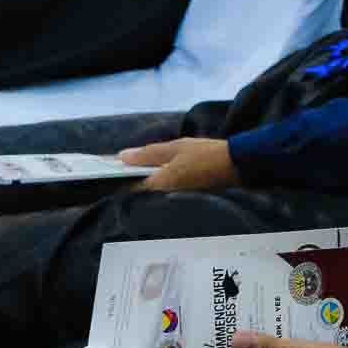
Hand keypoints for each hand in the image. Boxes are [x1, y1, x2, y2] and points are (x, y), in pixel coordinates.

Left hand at [119, 138, 240, 192]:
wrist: (237, 165)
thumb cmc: (207, 154)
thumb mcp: (176, 147)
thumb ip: (148, 154)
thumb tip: (122, 157)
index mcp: (161, 184)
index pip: (130, 187)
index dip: (119, 178)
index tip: (110, 169)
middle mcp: (166, 197)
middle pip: (141, 190)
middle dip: (132, 179)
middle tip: (124, 165)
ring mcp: (175, 199)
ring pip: (153, 191)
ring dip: (145, 180)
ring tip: (140, 166)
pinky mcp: (185, 197)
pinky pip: (164, 191)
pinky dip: (159, 181)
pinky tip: (160, 170)